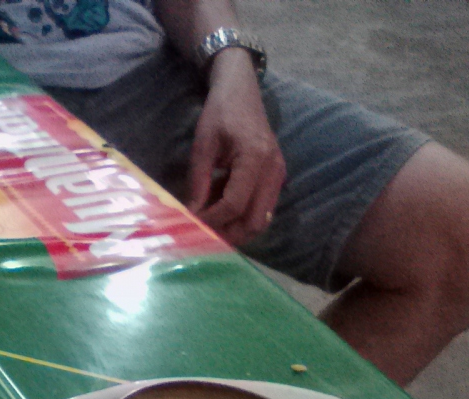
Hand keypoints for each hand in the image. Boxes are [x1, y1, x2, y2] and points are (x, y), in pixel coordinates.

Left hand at [186, 49, 285, 245]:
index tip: (191, 225)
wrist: (242, 91)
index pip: (234, 204)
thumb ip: (198, 182)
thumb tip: (189, 215)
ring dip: (235, 228)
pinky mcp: (276, 179)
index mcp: (255, 158)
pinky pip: (261, 209)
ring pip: (260, 221)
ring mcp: (278, 176)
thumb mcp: (203, 145)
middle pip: (254, 222)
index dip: (212, 220)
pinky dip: (241, 217)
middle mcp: (273, 170)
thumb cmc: (221, 112)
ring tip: (210, 223)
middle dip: (228, 234)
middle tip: (202, 236)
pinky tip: (219, 209)